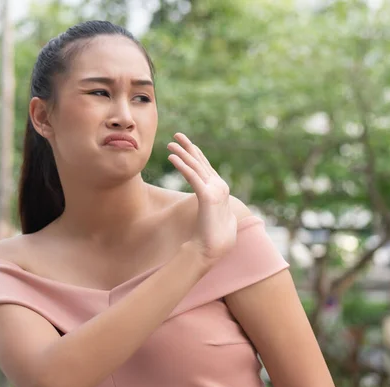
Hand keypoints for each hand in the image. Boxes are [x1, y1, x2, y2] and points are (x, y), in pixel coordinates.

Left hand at [167, 133, 236, 264]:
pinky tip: (172, 158)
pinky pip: (192, 176)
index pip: (205, 166)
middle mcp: (219, 185)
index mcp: (220, 188)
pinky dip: (182, 165)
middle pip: (201, 161)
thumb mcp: (210, 213)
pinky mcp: (208, 196)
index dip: (195, 153)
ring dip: (182, 153)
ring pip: (196, 166)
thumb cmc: (211, 235)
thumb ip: (209, 203)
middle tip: (176, 135)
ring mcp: (215, 190)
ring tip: (170, 144)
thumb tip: (204, 202)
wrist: (213, 248)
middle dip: (188, 147)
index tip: (184, 143)